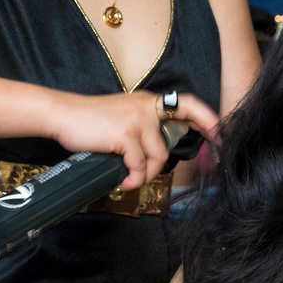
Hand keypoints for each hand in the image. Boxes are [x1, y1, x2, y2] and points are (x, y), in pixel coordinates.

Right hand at [48, 89, 219, 189]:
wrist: (62, 115)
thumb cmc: (89, 121)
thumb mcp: (122, 117)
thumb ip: (142, 127)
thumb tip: (158, 152)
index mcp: (147, 102)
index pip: (185, 102)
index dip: (205, 115)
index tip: (219, 131)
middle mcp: (146, 107)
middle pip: (181, 121)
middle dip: (204, 131)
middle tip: (214, 150)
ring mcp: (137, 119)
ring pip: (159, 155)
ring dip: (147, 172)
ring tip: (133, 177)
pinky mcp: (126, 134)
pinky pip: (140, 165)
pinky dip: (134, 177)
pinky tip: (126, 180)